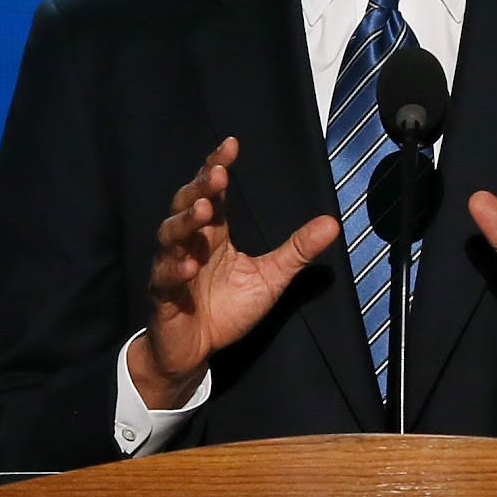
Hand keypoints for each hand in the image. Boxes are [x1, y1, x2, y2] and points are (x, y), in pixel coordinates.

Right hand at [127, 137, 338, 408]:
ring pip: (170, 236)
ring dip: (185, 222)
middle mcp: (190, 244)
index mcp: (214, 234)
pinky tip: (189, 266)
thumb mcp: (270, 277)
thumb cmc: (227, 309)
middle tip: (217, 175)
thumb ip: (296, 250)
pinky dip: (175, 270)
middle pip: (187, 205)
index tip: (231, 145)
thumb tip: (333, 222)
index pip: (213, 192)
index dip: (217, 167)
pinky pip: (164, 278)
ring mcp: (172, 267)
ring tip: (203, 212)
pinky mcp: (164, 296)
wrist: (195, 351)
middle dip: (200, 188)